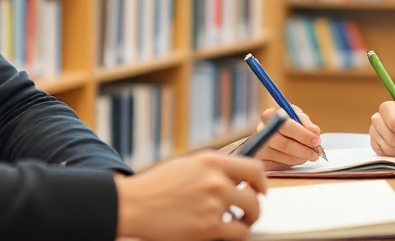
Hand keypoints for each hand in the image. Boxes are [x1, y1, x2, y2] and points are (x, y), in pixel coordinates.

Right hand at [113, 151, 267, 240]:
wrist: (133, 205)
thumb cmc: (156, 187)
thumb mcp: (186, 166)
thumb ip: (212, 169)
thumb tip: (236, 178)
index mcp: (210, 161)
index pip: (253, 168)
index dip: (262, 182)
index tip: (261, 190)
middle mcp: (215, 180)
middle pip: (254, 196)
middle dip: (254, 208)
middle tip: (247, 213)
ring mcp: (213, 205)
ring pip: (248, 216)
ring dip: (245, 222)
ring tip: (236, 224)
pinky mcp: (208, 228)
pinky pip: (237, 233)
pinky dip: (234, 235)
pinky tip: (224, 233)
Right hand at [252, 106, 322, 169]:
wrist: (270, 129)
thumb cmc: (286, 120)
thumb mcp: (296, 114)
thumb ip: (305, 122)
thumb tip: (315, 131)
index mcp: (269, 115)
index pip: (287, 127)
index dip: (304, 135)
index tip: (317, 141)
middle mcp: (260, 131)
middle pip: (284, 144)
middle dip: (304, 150)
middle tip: (316, 153)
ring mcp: (259, 146)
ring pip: (283, 157)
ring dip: (300, 158)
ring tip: (310, 156)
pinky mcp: (261, 160)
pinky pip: (279, 166)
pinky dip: (292, 164)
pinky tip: (299, 159)